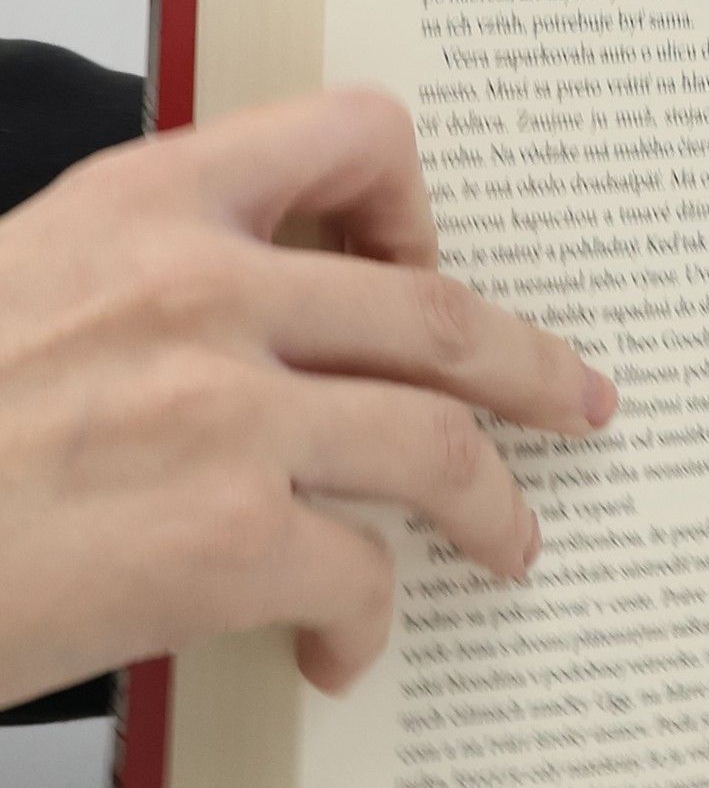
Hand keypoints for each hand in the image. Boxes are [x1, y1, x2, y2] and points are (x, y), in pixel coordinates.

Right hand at [0, 90, 616, 705]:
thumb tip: (276, 332)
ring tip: (510, 543)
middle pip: (438, 313)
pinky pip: (363, 577)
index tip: (434, 258)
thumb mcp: (21, 284)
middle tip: (574, 402)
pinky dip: (365, 623)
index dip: (417, 200)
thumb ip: (154, 283)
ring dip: (494, 507)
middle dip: (533, 368)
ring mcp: (223, 417)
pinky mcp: (224, 542)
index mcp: (144, 208)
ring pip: (439, 445)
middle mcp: (201, 293)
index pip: (345, 136)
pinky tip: (335, 650)